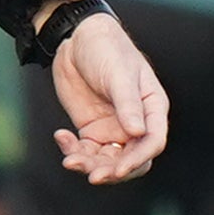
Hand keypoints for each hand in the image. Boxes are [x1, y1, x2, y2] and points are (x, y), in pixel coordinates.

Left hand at [48, 10, 168, 182]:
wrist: (76, 39)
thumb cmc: (107, 49)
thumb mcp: (119, 74)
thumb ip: (127, 103)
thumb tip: (138, 132)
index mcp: (152, 109)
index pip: (152, 143)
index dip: (137, 160)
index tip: (118, 170)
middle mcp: (135, 123)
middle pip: (130, 159)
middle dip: (112, 171)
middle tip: (92, 175)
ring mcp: (112, 128)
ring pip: (106, 161)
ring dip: (89, 165)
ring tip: (70, 160)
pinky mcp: (91, 129)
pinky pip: (85, 151)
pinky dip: (72, 150)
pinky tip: (61, 136)